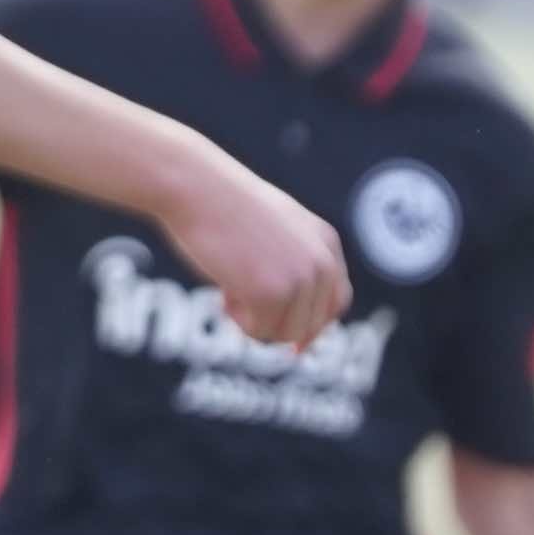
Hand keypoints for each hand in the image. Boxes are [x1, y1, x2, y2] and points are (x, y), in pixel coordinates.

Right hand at [165, 164, 348, 350]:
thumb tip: (300, 332)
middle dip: (275, 322)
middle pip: (311, 325)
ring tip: (232, 287)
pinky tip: (225, 288)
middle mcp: (321, 262)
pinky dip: (238, 319)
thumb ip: (292, 265)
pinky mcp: (273, 293)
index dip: (315, 326)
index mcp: (326, 242)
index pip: (337, 301)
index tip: (296, 348)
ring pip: (286, 333)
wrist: (196, 187)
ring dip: (255, 321)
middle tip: (240, 298)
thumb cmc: (223, 206)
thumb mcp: (273, 230)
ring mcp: (300, 278)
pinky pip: (260, 332)